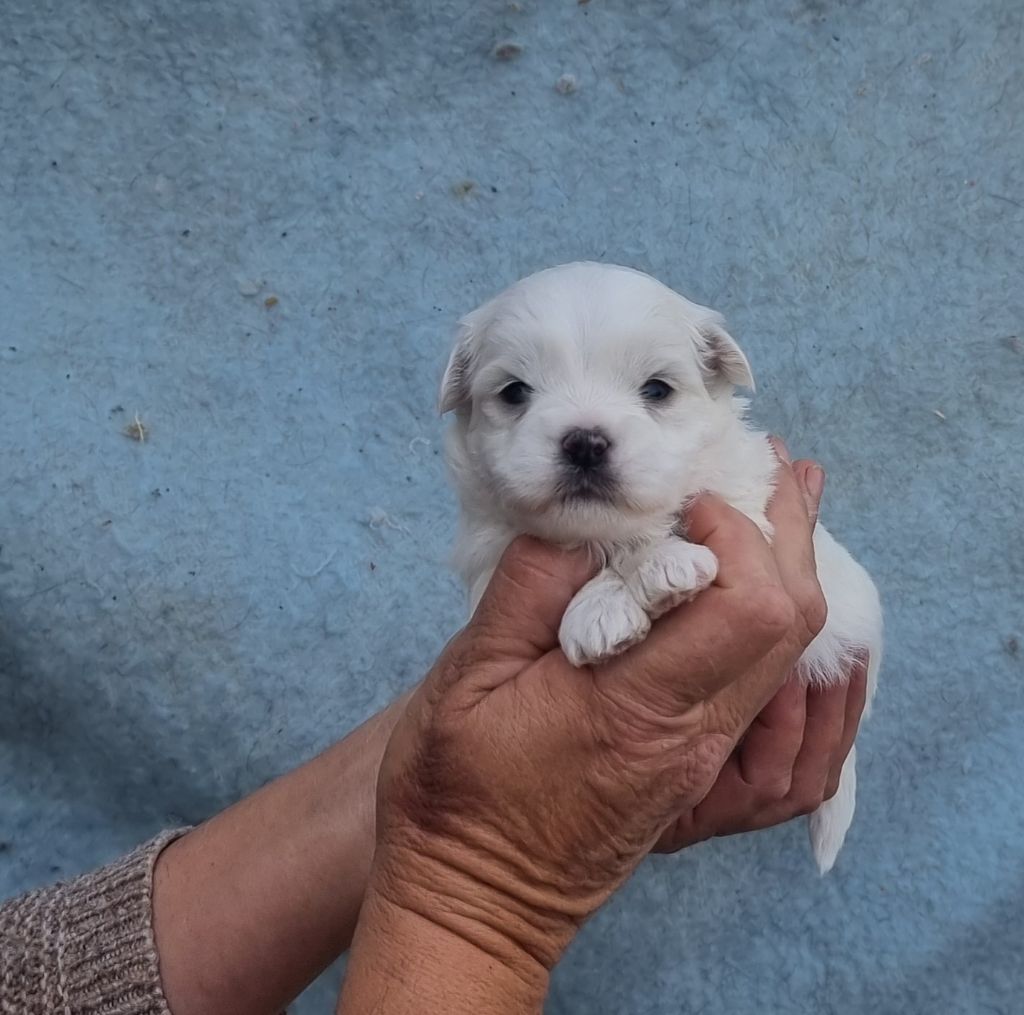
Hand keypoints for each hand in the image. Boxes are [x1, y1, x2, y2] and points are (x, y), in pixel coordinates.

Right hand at [339, 448, 826, 1013]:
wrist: (476, 900)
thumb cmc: (456, 793)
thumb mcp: (467, 679)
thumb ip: (530, 590)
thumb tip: (584, 524)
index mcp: (638, 708)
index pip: (747, 606)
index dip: (737, 532)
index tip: (684, 497)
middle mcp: (695, 736)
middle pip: (794, 622)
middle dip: (787, 533)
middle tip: (764, 468)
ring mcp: (705, 757)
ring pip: (793, 654)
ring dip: (791, 570)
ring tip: (779, 504)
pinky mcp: (698, 767)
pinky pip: (769, 687)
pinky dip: (776, 620)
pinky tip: (757, 584)